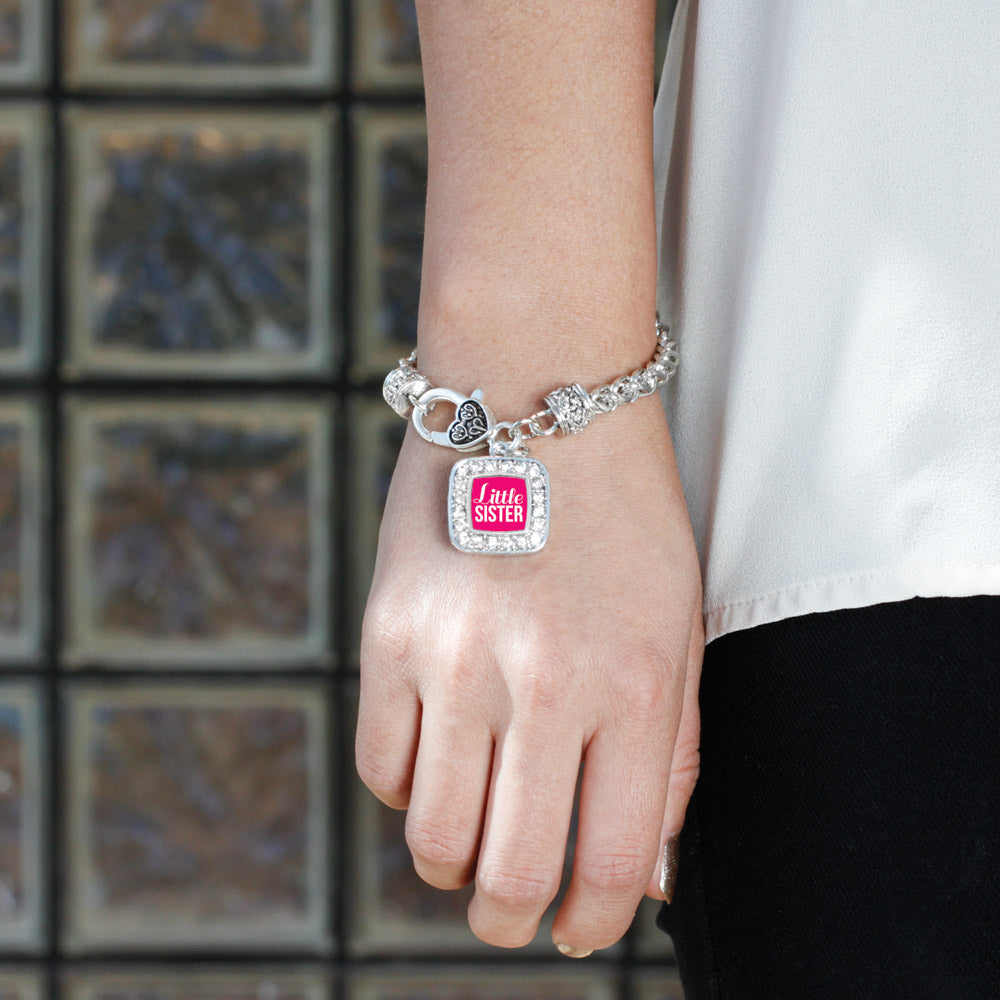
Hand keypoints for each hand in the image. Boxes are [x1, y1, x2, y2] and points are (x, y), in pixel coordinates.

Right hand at [356, 397, 703, 953]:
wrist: (534, 390)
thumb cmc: (623, 510)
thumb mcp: (677, 624)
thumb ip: (670, 753)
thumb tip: (642, 872)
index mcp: (637, 684)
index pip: (611, 863)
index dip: (591, 923)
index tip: (576, 930)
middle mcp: (543, 682)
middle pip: (508, 871)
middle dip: (510, 916)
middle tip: (512, 910)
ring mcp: (455, 659)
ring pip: (432, 837)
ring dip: (452, 865)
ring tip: (468, 849)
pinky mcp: (387, 633)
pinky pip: (382, 765)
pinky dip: (409, 790)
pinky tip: (438, 762)